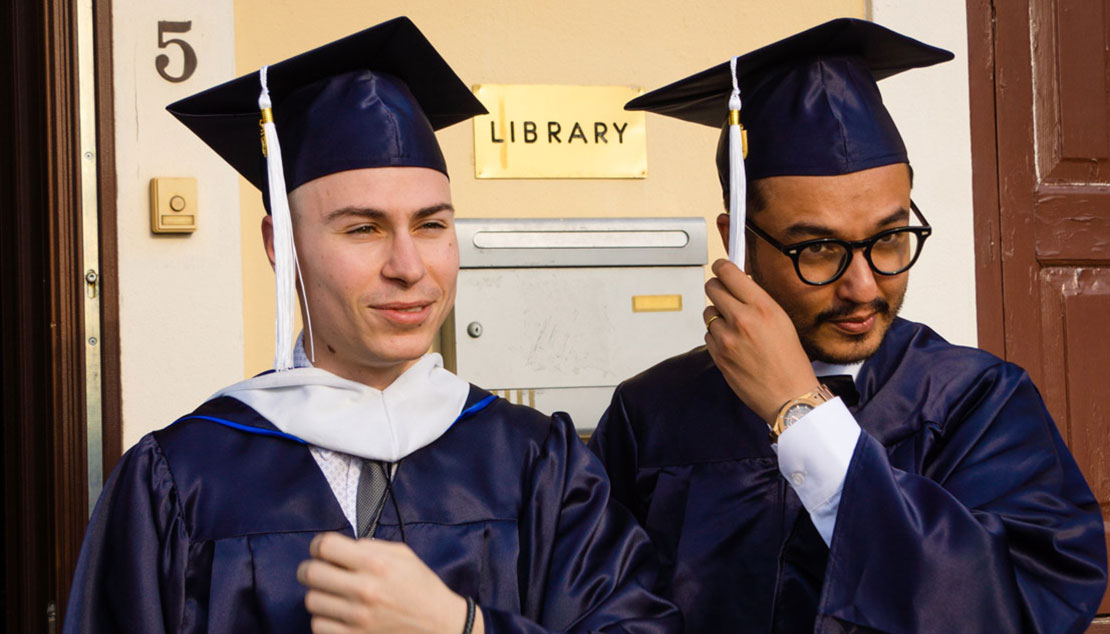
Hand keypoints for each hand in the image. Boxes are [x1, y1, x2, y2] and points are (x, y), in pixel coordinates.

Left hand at [298, 533, 483, 633]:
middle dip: (311, 568)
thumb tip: (342, 547)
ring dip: (319, 595)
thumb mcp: (403, 555)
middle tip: (320, 571)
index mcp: (376, 563)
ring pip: (311, 600)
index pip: (325, 546)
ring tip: (333, 595)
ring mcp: (357, 618)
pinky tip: (338, 614)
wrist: (439, 626)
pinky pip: (318, 626)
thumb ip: (370, 546)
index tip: (322, 550)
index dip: (319, 545)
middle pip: (310, 572)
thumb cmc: (421, 588)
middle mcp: (364, 589)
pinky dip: (325, 619)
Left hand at [703, 259, 818, 422]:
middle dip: (717, 288)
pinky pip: (708, 334)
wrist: (788, 395)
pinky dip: (717, 336)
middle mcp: (742, 319)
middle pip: (712, 287)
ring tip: (736, 327)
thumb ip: (758, 301)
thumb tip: (739, 285)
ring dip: (717, 315)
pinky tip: (734, 345)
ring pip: (708, 312)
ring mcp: (726, 338)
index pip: (729, 272)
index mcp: (762, 307)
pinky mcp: (717, 354)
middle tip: (724, 293)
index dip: (722, 267)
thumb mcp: (781, 320)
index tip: (721, 267)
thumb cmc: (790, 361)